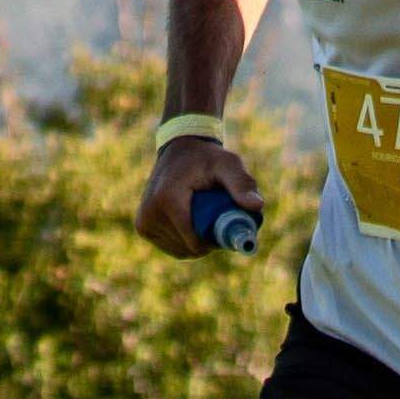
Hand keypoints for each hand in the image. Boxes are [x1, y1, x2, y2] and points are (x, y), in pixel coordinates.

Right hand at [140, 131, 261, 258]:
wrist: (180, 148)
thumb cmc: (207, 157)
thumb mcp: (228, 165)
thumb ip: (242, 184)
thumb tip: (257, 207)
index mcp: (167, 199)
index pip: (194, 241)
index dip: (215, 242)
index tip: (225, 226)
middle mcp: (150, 212)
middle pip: (188, 248)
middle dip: (207, 242)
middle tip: (217, 221)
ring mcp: (144, 221)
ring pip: (179, 250)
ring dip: (195, 244)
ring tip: (203, 219)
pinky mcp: (142, 226)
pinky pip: (169, 246)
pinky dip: (183, 242)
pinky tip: (191, 225)